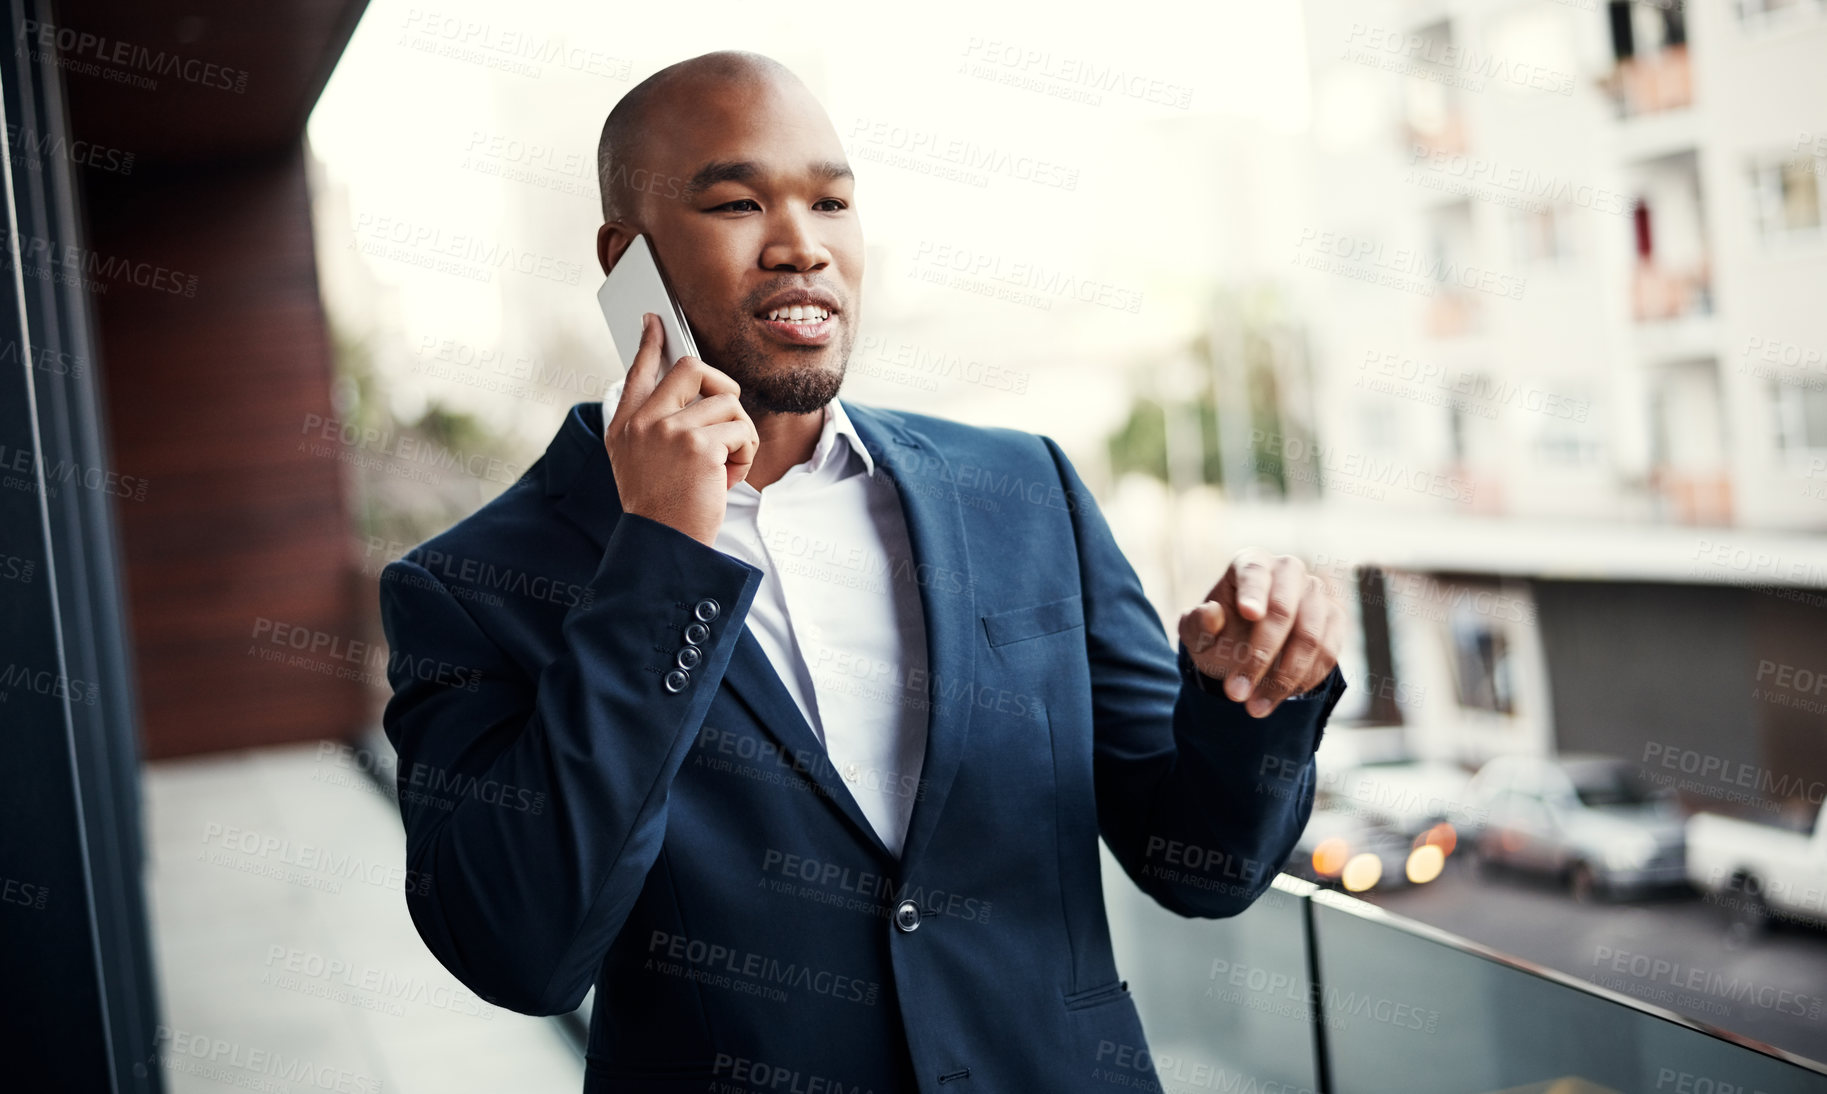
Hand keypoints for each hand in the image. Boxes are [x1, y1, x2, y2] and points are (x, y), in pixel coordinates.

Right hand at [605, 313, 758, 546]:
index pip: (638, 371)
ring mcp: (669, 431)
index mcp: (625, 427)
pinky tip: (728, 479)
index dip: (650, 343)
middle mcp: (642, 423)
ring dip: (738, 436)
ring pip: (727, 402)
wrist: (665, 546)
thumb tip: (681, 392)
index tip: (655, 320)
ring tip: (724, 467)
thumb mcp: (641, 464)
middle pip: (692, 368)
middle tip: (728, 417)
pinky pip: (741, 430)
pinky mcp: (698, 445)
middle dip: (722, 387)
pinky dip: (745, 456)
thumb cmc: (663, 509)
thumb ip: (651, 428)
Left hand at [1176, 549, 1343, 717]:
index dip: (1253, 592)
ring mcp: (1316, 594)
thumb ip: (1196, 624)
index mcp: (1251, 563)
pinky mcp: (1335, 620)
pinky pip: (1328, 653)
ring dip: (1282, 678)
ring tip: (1254, 707)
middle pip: (1283, 610)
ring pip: (1310, 637)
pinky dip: (1304, 681)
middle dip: (1260, 655)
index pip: (1254, 572)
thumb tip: (1211, 613)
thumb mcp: (1196, 634)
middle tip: (1234, 693)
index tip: (1249, 614)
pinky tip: (1278, 698)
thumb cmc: (1219, 634)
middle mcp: (1289, 571)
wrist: (1248, 649)